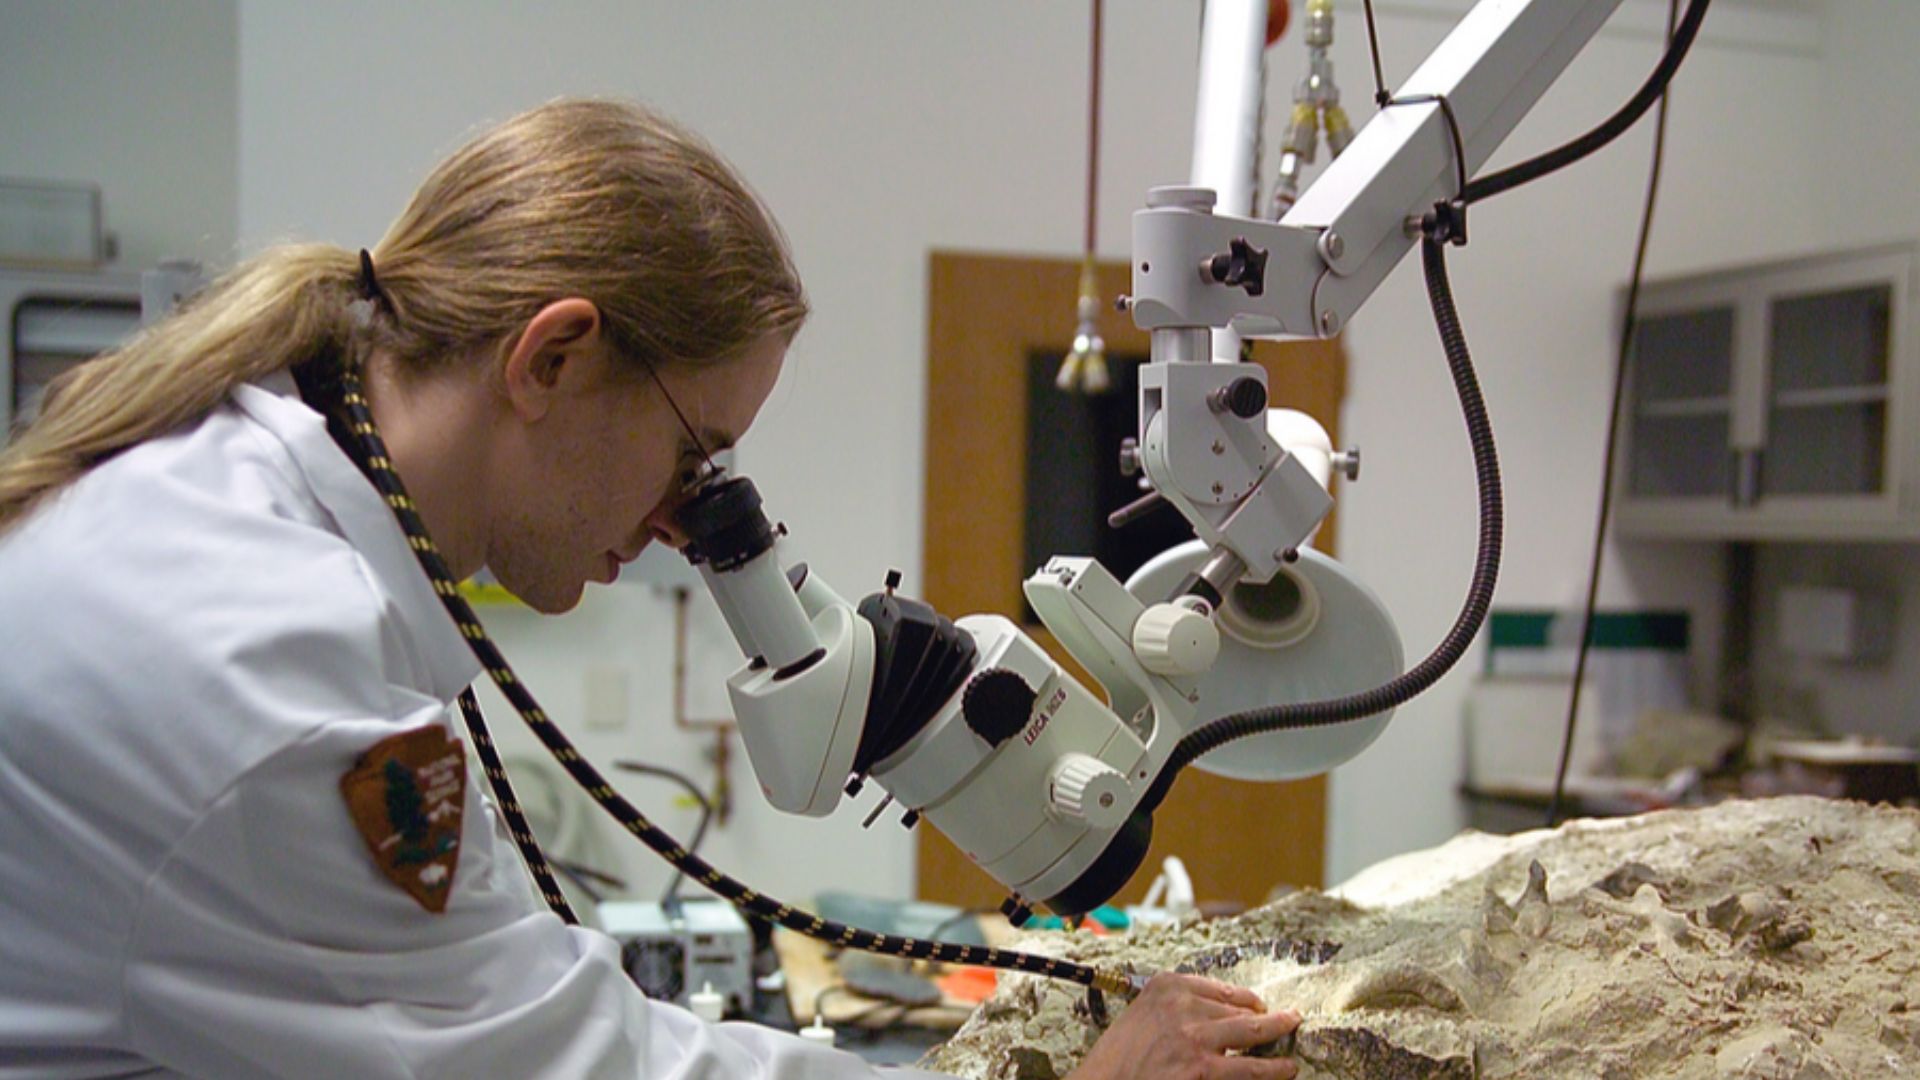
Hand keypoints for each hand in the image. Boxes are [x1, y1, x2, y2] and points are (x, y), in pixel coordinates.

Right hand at [1068, 972, 1301, 1079]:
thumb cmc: (1119, 1058)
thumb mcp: (1143, 1016)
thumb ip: (1178, 1008)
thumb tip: (1222, 1014)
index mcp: (1168, 986)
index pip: (1223, 988)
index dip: (1248, 1000)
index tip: (1259, 1005)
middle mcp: (1183, 1005)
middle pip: (1242, 1008)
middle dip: (1270, 1017)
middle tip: (1289, 1019)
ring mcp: (1194, 1037)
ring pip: (1252, 1034)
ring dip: (1278, 1039)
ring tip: (1291, 1046)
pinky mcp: (1201, 1070)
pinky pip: (1248, 1068)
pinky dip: (1271, 1069)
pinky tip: (1283, 1069)